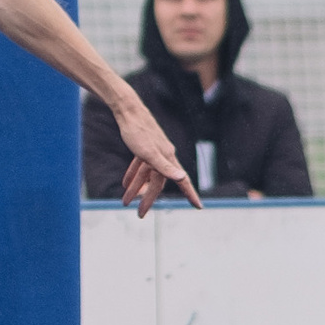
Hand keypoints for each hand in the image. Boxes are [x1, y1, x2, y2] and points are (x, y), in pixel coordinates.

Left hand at [109, 80, 200, 212]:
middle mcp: (163, 156)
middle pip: (157, 183)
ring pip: (146, 175)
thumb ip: (164, 167)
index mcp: (168, 158)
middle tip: (140, 215)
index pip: (181, 181)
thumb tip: (182, 177)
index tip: (199, 207)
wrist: (127, 110)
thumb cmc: (137, 131)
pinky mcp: (143, 147)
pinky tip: (125, 184)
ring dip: (136, 189)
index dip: (190, 194)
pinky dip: (133, 176)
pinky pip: (140, 166)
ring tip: (125, 202)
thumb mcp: (148, 152)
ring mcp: (153, 151)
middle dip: (148, 199)